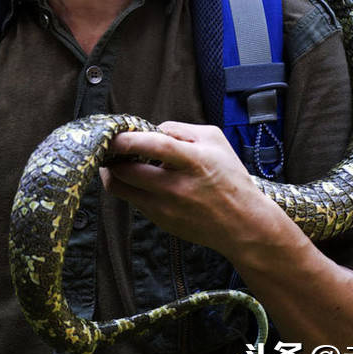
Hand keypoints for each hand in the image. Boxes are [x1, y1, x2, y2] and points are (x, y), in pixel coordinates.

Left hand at [100, 121, 280, 256]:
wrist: (243, 224)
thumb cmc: (230, 178)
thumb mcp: (214, 140)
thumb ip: (180, 129)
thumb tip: (150, 129)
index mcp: (194, 162)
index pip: (155, 146)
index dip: (128, 139)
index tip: (112, 134)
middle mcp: (177, 187)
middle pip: (126, 171)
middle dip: (111, 156)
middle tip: (109, 147)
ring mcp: (166, 208)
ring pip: (120, 188)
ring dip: (112, 172)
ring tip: (116, 161)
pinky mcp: (160, 221)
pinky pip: (132, 200)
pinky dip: (129, 187)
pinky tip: (138, 179)